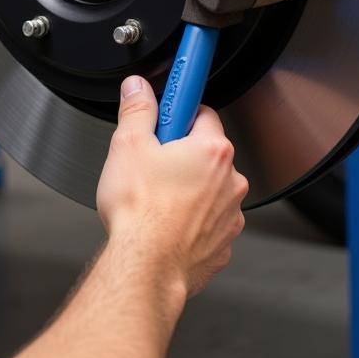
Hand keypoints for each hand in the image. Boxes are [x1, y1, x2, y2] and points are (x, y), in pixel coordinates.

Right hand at [95, 75, 248, 299]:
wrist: (145, 268)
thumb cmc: (140, 212)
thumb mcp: (128, 145)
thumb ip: (137, 110)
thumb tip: (137, 89)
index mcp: (212, 150)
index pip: (202, 112)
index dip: (178, 113)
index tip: (168, 113)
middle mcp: (230, 182)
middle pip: (205, 152)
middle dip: (180, 154)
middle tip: (151, 163)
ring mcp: (230, 216)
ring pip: (208, 190)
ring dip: (187, 189)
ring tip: (154, 199)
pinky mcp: (222, 245)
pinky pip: (207, 222)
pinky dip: (190, 221)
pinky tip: (165, 224)